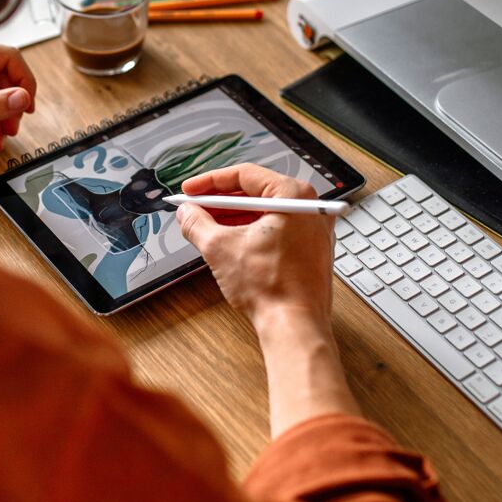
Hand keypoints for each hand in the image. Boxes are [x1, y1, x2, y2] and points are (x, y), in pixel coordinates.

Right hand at [176, 164, 357, 435]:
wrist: (294, 325)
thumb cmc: (271, 287)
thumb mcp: (220, 248)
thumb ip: (197, 224)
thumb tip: (187, 214)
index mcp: (293, 195)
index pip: (245, 175)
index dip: (210, 182)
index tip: (190, 191)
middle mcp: (309, 207)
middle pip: (256, 192)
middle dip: (220, 201)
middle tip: (195, 207)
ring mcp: (313, 229)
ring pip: (265, 212)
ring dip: (234, 217)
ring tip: (206, 225)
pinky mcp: (311, 249)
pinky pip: (277, 229)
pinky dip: (252, 231)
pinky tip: (230, 241)